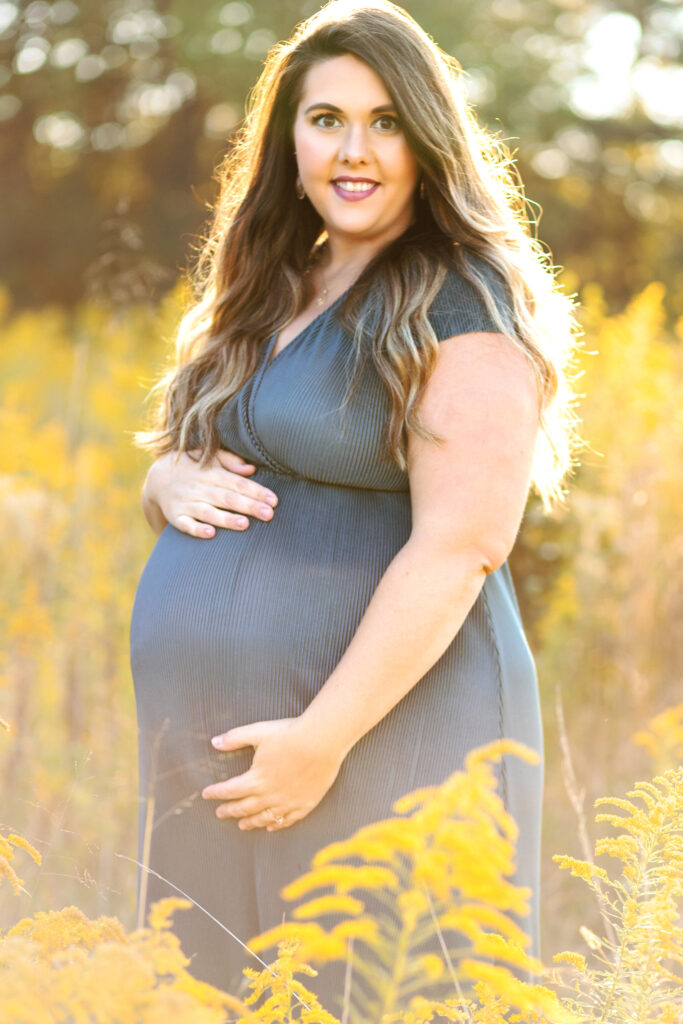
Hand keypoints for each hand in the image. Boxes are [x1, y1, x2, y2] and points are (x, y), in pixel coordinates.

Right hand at [142, 448, 277, 537]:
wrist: (157, 477)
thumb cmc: (193, 467)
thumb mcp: (209, 457)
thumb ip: (230, 461)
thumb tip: (251, 469)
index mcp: (210, 472)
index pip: (236, 482)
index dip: (255, 491)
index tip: (273, 500)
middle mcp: (198, 487)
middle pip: (226, 498)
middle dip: (248, 506)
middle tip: (269, 514)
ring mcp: (186, 502)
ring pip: (208, 512)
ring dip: (226, 519)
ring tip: (245, 524)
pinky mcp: (175, 516)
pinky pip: (186, 524)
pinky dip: (197, 529)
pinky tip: (210, 534)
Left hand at [201, 717, 345, 830]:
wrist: (322, 741)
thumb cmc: (290, 734)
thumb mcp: (258, 732)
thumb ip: (235, 738)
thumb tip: (214, 742)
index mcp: (256, 779)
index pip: (230, 790)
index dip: (216, 793)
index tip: (206, 794)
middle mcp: (269, 795)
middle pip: (245, 807)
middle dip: (230, 810)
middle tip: (220, 813)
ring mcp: (288, 802)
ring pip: (264, 818)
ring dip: (251, 822)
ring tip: (242, 825)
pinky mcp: (305, 804)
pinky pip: (287, 820)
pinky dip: (276, 825)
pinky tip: (271, 827)